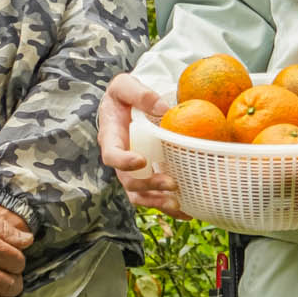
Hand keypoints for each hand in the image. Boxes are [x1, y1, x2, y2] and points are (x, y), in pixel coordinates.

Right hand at [97, 73, 187, 218]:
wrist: (127, 103)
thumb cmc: (124, 94)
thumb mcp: (125, 85)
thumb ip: (140, 94)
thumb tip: (164, 110)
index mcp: (110, 137)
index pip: (112, 155)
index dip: (124, 161)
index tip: (141, 161)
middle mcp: (120, 158)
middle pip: (128, 181)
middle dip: (149, 186)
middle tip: (172, 184)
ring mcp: (132, 170)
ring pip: (139, 195)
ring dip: (158, 202)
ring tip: (179, 204)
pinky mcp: (146, 175)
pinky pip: (153, 195)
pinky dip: (168, 206)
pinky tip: (187, 211)